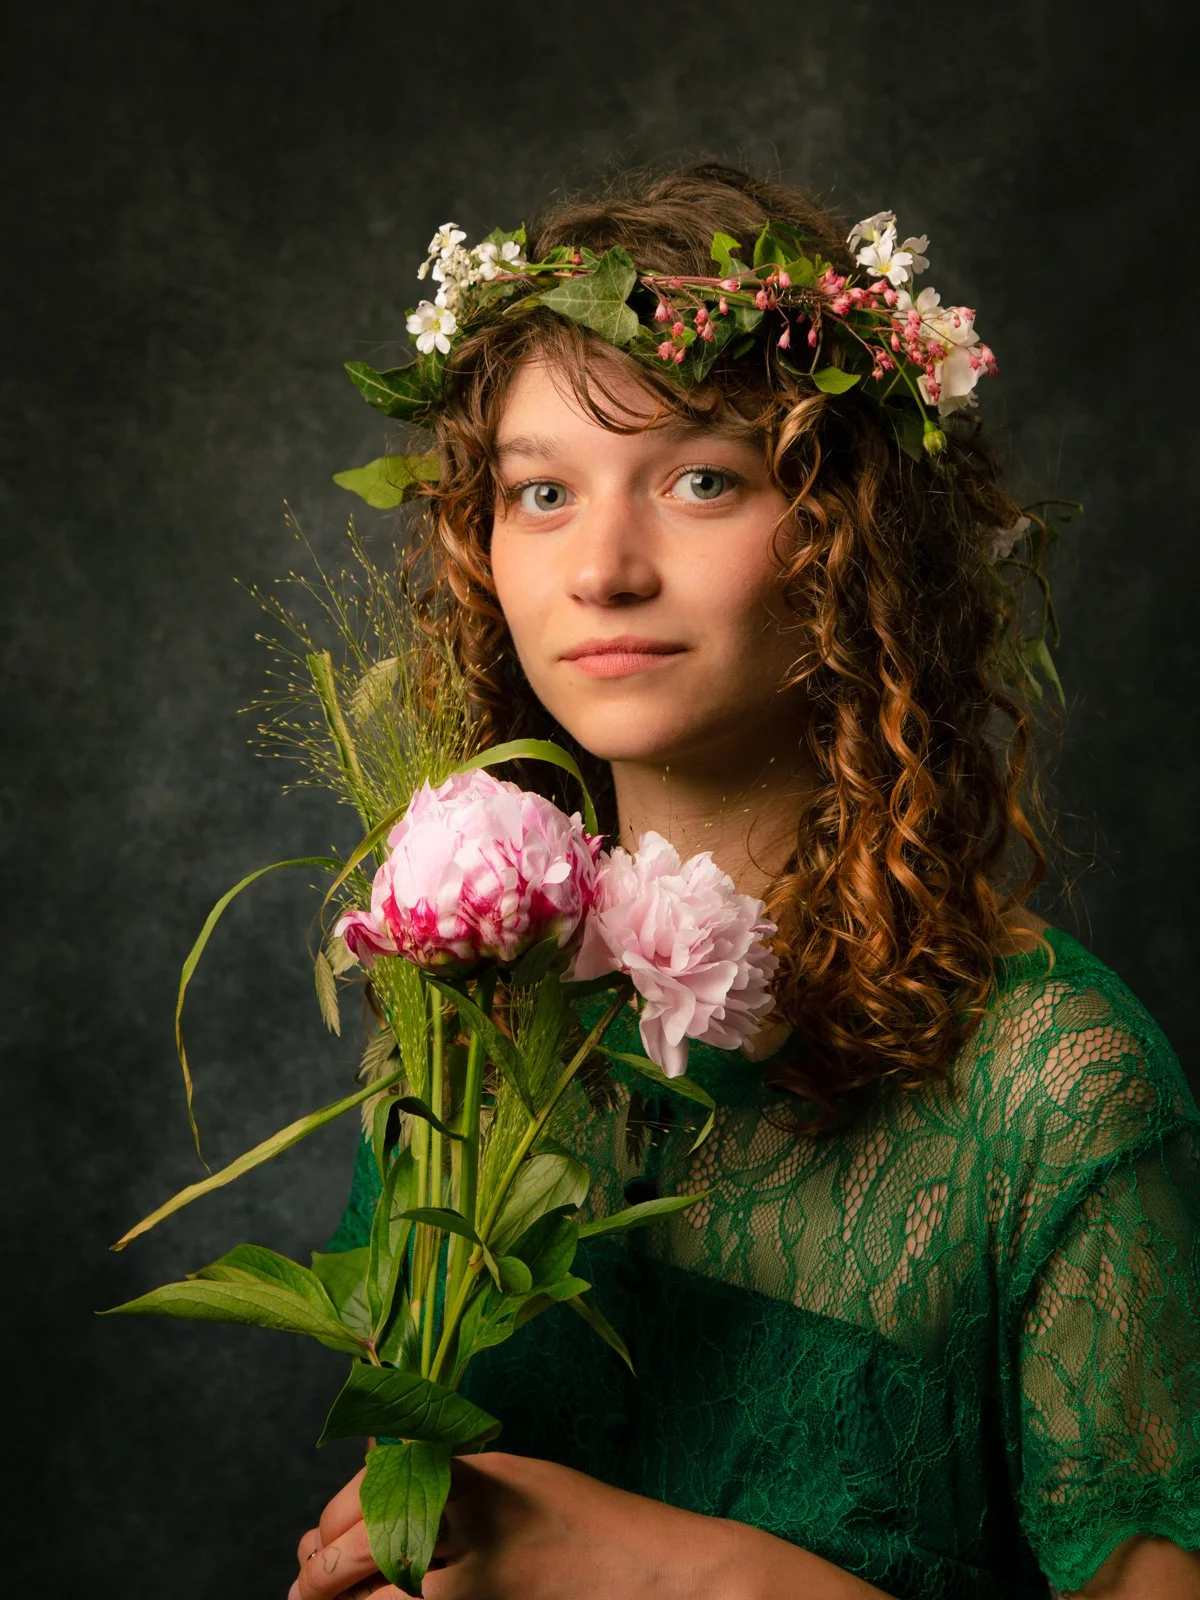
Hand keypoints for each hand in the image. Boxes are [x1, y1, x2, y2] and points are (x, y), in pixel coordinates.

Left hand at [289, 1450, 748, 1599]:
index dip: (326, 1530)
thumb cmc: (573, 1515)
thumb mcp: (502, 1476)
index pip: (358, 1506)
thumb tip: (362, 1493)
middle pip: (346, 1565)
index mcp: (463, 1481)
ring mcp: (468, 1592)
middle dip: (315, 1579)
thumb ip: (436, 1481)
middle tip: (304, 1589)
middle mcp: (458, 1535)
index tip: (315, 1544)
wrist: (646, 1573)